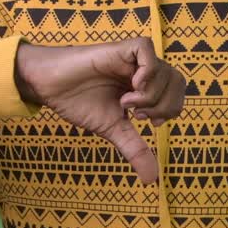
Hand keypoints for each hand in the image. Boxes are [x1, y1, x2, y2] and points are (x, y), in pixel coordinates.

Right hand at [14, 36, 185, 184]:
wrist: (50, 87)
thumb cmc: (79, 102)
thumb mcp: (113, 129)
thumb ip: (135, 149)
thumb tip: (151, 179)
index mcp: (145, 86)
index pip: (177, 94)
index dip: (170, 110)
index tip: (147, 121)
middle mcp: (143, 70)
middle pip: (178, 82)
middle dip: (164, 106)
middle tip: (138, 115)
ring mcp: (133, 58)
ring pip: (166, 71)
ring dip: (150, 96)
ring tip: (125, 102)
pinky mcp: (120, 48)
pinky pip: (147, 51)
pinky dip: (147, 72)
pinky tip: (131, 85)